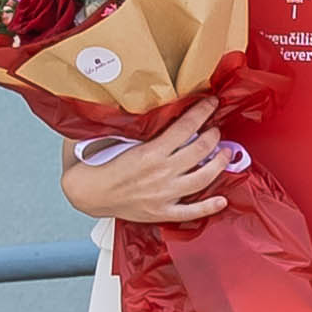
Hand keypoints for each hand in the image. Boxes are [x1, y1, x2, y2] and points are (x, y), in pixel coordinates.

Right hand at [61, 116, 228, 227]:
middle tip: (216, 130)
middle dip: (213, 136)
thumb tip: (125, 99)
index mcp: (150, 152)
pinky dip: (209, 206)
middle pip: (200, 150)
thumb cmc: (97, 166)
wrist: (86, 195)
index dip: (202, 112)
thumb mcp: (108, 137)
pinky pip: (191, 211)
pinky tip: (222, 199)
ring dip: (219, 164)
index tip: (211, 103)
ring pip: (203, 178)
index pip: (185, 127)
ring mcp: (165, 194)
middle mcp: (162, 172)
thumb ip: (123, 121)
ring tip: (225, 153)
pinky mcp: (162, 211)